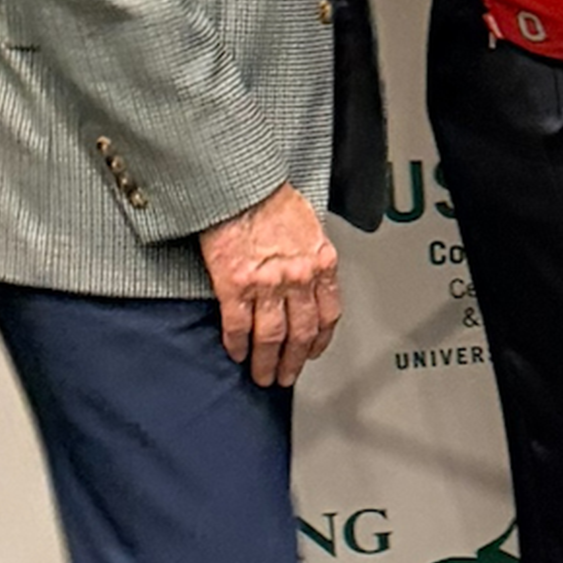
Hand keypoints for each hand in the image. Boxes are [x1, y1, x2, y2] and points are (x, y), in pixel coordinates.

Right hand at [199, 183, 340, 386]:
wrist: (239, 186)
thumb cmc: (271, 200)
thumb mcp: (308, 227)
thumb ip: (311, 258)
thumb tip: (312, 280)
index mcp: (321, 263)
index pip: (329, 314)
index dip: (320, 340)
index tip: (313, 352)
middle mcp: (298, 277)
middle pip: (301, 333)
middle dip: (294, 361)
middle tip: (286, 377)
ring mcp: (266, 284)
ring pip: (271, 337)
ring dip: (267, 362)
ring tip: (262, 375)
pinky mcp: (234, 285)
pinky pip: (237, 325)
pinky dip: (237, 344)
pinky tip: (236, 354)